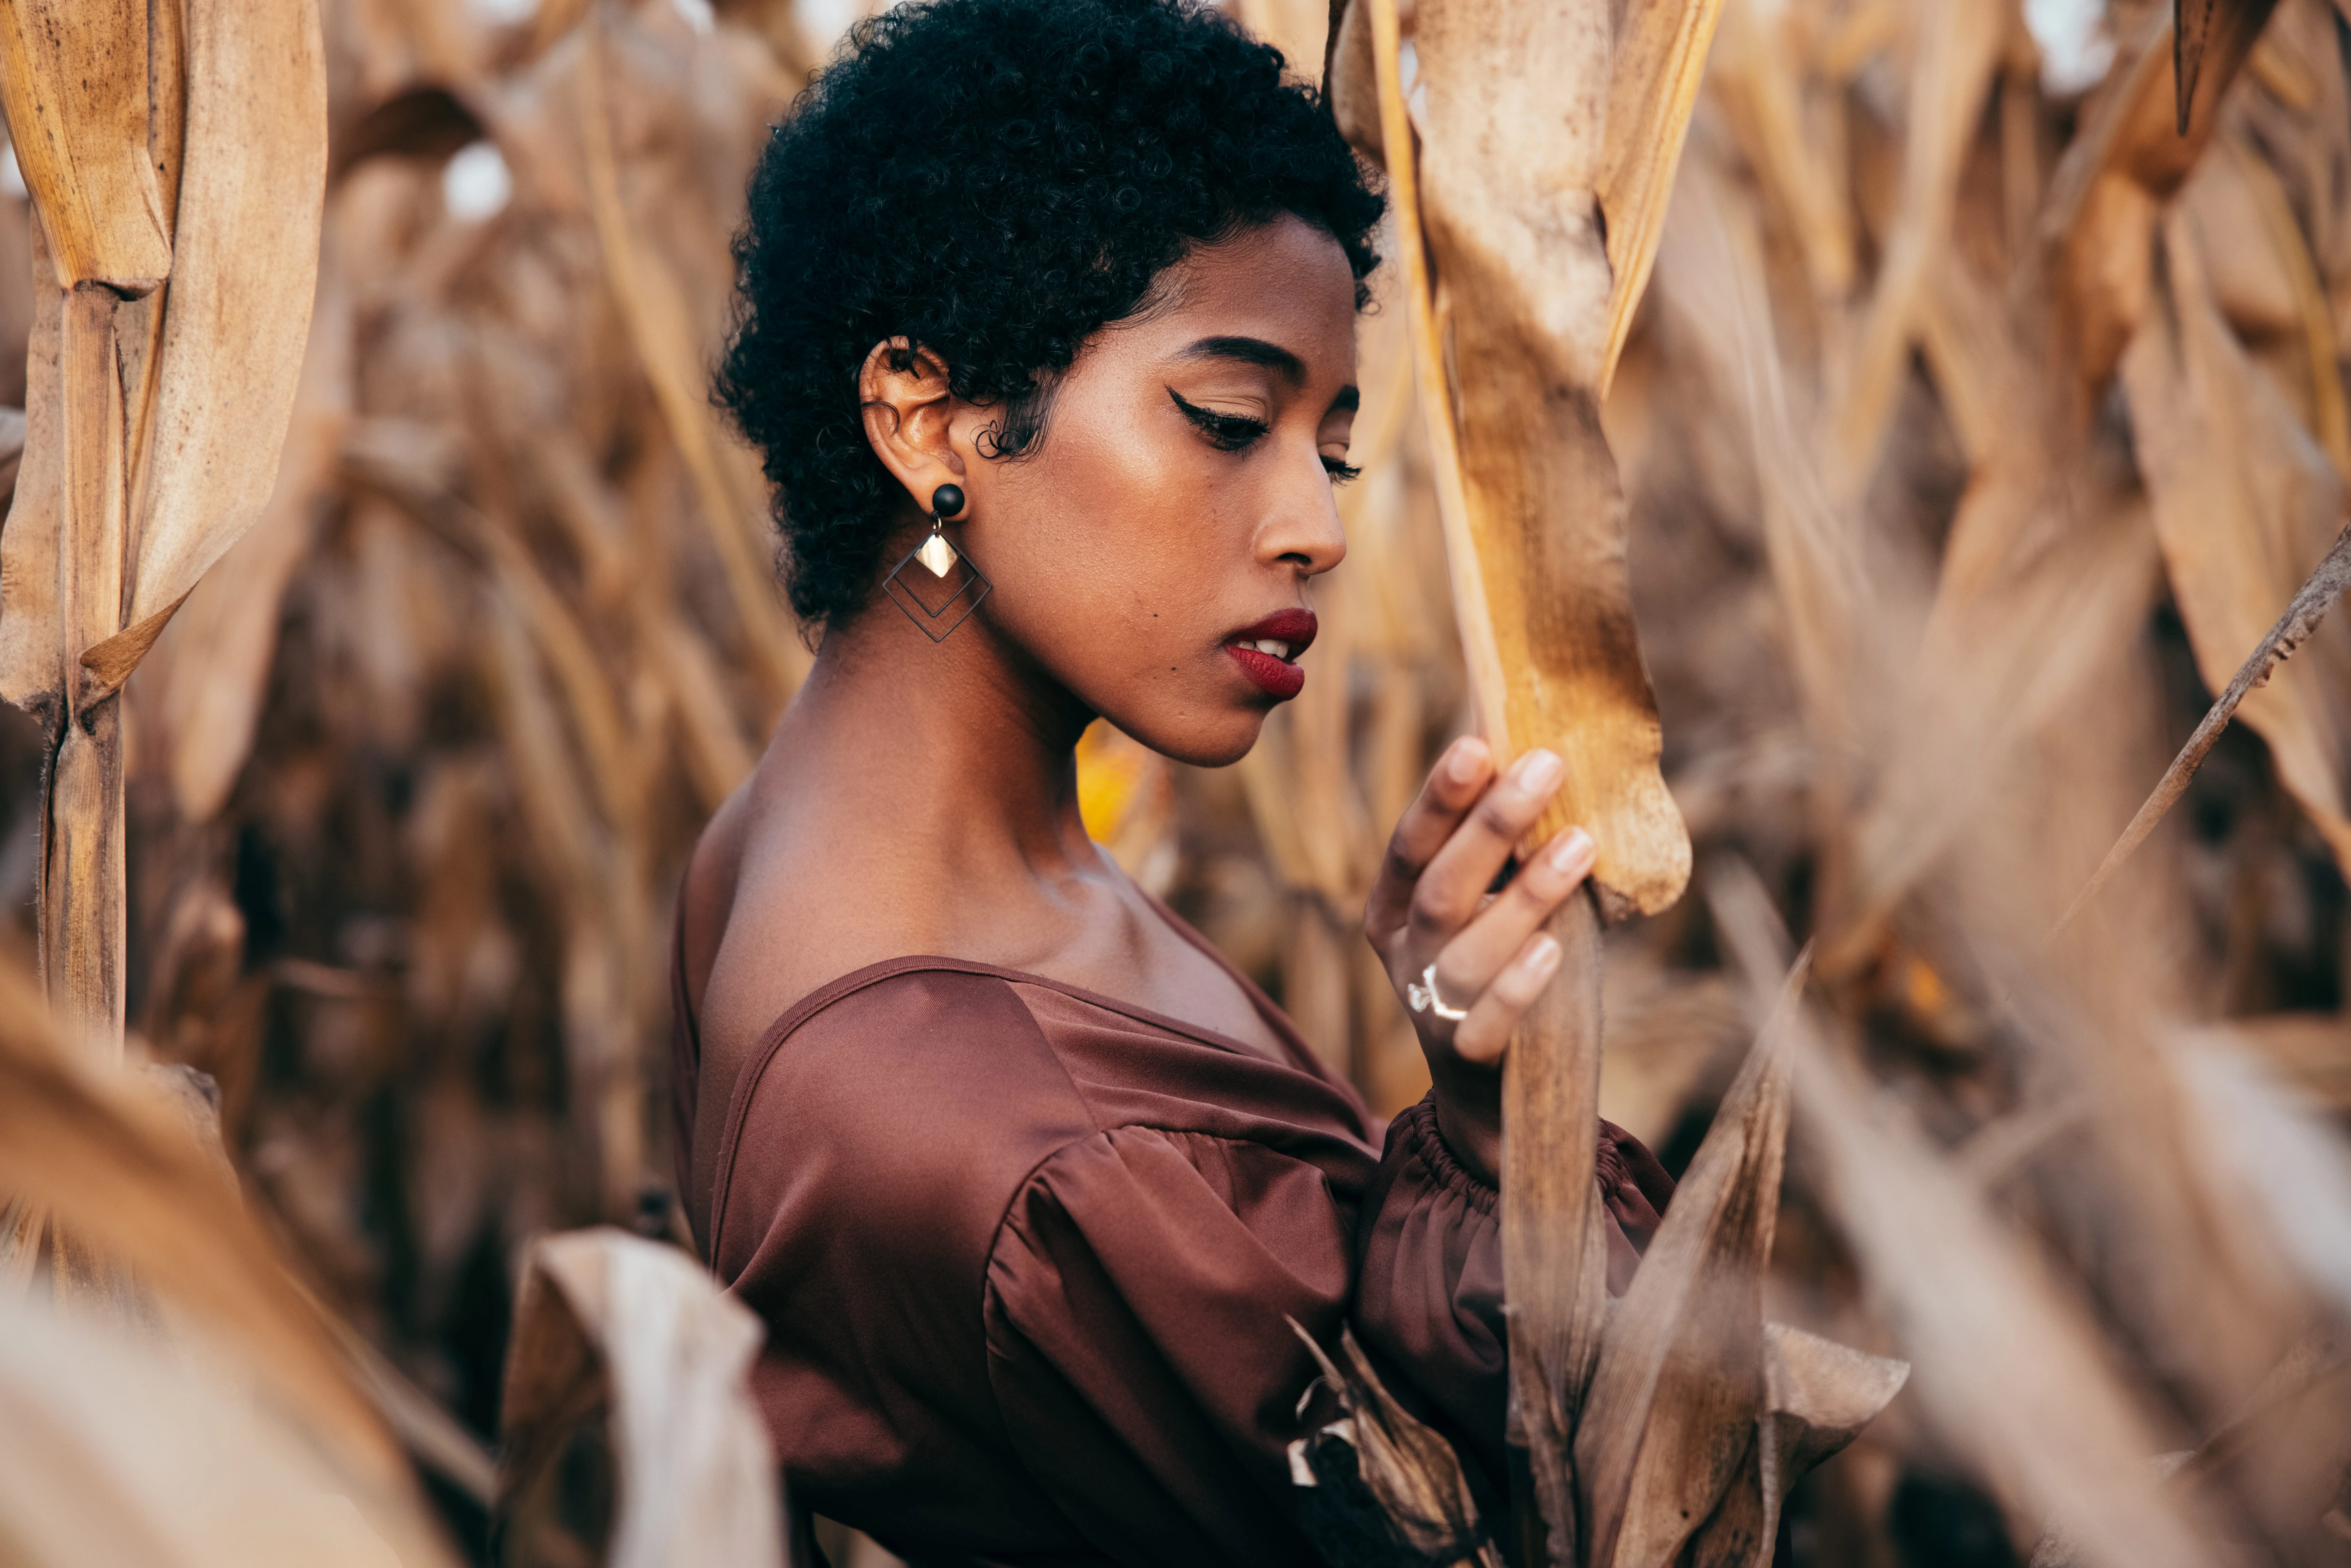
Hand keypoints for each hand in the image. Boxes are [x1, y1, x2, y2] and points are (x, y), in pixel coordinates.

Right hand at [1364, 736, 1595, 1184]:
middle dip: (1491, 823)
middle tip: (1546, 766)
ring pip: (1467, 949)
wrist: (1488, 1092)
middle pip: (1439, 886)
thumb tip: (1544, 758)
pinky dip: (1516, 988)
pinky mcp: (1465, 1060)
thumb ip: (1502, 855)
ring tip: (1578, 843)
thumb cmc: (1501, 970)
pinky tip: (1552, 951)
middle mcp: (1404, 956)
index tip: (1480, 743)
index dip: (1441, 797)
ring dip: (1523, 894)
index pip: (1410, 845)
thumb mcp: (1487, 907)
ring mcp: (1429, 1010)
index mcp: (1394, 909)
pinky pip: (1485, 1025)